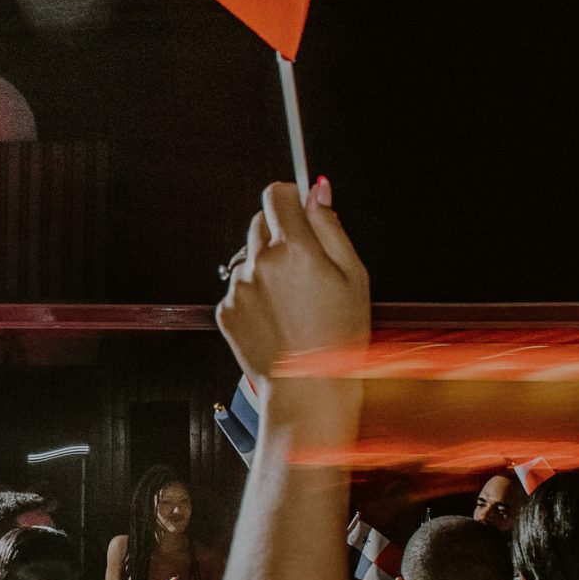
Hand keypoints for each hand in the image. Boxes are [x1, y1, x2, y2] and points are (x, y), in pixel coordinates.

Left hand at [215, 180, 369, 387]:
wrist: (308, 390)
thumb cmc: (339, 336)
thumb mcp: (353, 276)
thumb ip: (330, 226)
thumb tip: (317, 189)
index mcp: (295, 249)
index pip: (276, 194)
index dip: (290, 198)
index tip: (300, 212)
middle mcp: (259, 263)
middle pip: (260, 222)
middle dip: (281, 235)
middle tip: (305, 268)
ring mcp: (238, 287)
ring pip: (249, 256)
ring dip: (266, 266)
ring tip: (292, 301)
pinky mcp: (225, 309)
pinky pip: (239, 287)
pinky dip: (255, 294)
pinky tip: (277, 317)